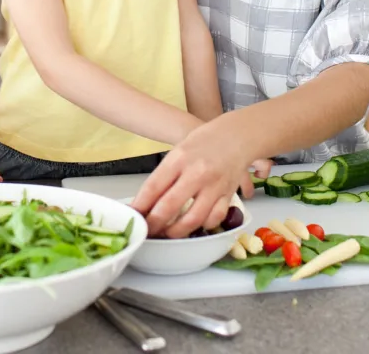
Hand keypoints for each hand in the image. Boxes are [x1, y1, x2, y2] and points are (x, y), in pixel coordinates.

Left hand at [130, 112, 271, 237]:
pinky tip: (194, 225)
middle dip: (154, 224)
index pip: (153, 187)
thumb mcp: (179, 151)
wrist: (236, 135)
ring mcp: (213, 185)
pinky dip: (203, 226)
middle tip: (146, 231)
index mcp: (179, 158)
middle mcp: (196, 172)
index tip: (132, 216)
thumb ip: (165, 175)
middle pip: (168, 206)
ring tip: (167, 233)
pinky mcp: (228, 195)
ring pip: (192, 219)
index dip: (140, 206)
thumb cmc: (204, 142)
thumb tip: (147, 200)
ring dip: (176, 231)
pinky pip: (214, 218)